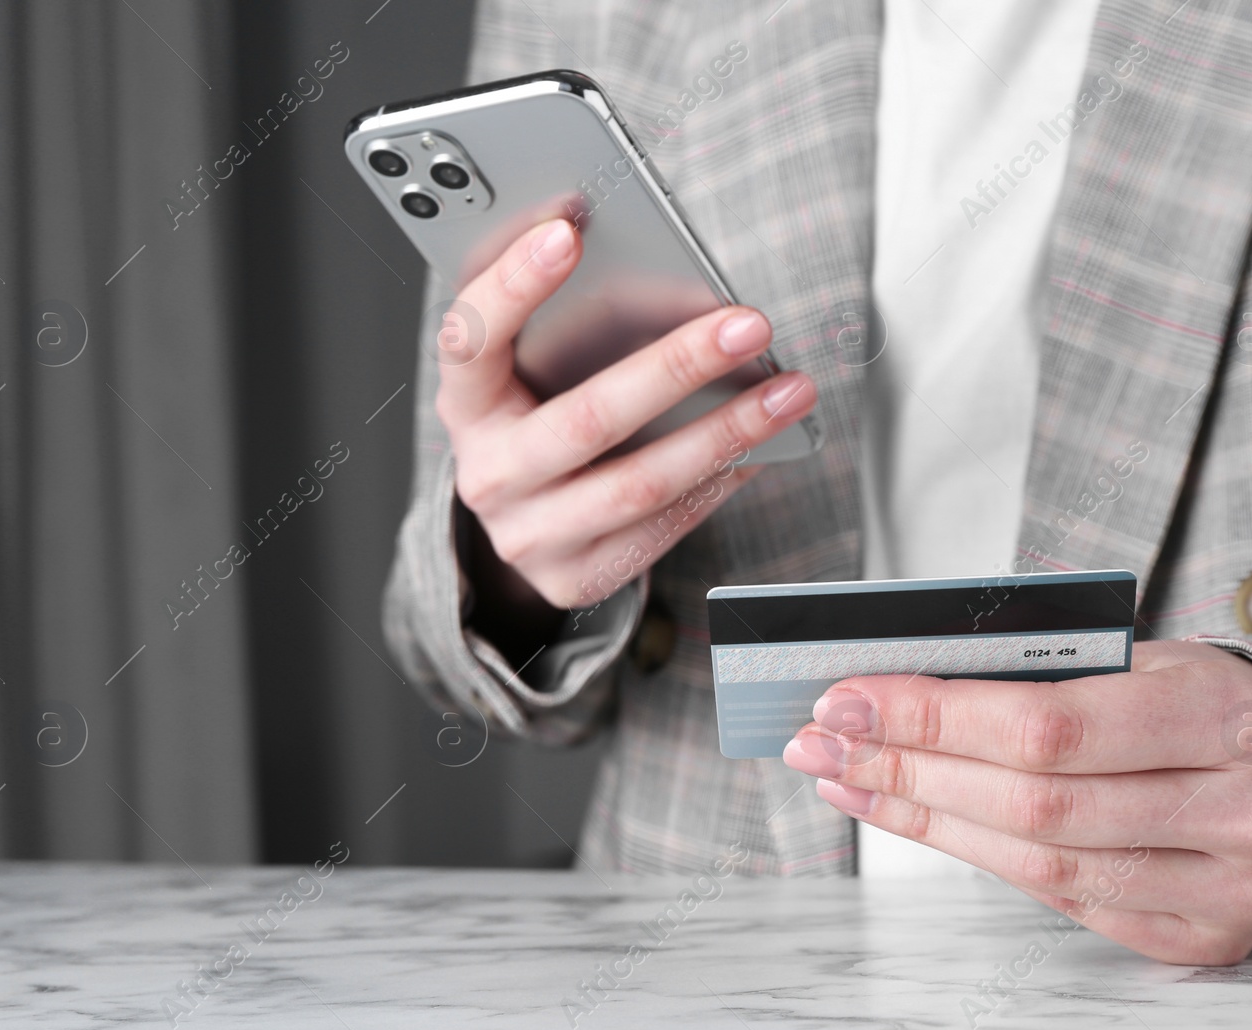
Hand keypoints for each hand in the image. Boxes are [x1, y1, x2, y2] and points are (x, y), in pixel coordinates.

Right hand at [435, 217, 816, 612]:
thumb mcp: (527, 370)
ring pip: (639, 484)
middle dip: (677, 366)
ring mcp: (528, 535)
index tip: (568, 230)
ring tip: (787, 392)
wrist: (524, 522)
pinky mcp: (574, 578)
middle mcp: (487, 474)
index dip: (514, 283)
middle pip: (586, 419)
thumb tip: (667, 279)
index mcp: (465, 404)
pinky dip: (718, 480)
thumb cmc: (536, 418)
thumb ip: (566, 321)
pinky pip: (662, 527)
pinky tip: (758, 446)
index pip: (470, 337)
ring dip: (726, 432)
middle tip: (746, 326)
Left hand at [783, 640, 1251, 964]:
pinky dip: (973, 853)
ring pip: (1037, 862)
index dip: (936, 717)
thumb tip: (891, 688)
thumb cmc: (1196, 699)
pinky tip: (913, 815)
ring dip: (921, 815)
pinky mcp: (1197, 937)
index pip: (1050, 725)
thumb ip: (1037, 671)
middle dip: (908, 768)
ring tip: (846, 777)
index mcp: (1227, 717)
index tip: (846, 698)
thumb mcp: (1141, 657)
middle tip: (821, 740)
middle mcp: (1240, 813)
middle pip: (1033, 803)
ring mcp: (1225, 889)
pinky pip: (1059, 898)